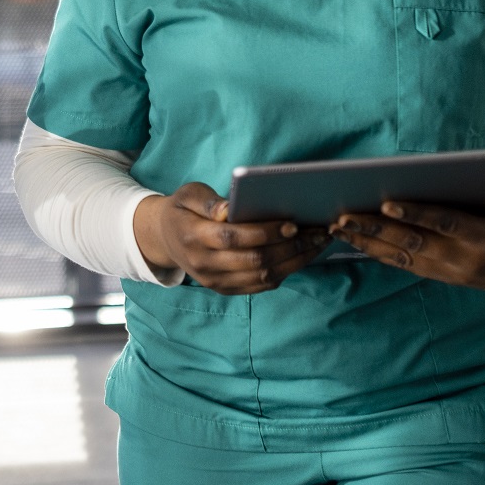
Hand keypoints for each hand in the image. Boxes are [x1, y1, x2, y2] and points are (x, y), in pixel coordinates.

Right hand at [134, 182, 332, 295]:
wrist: (166, 239)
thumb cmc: (183, 210)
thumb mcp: (188, 195)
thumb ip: (208, 201)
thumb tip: (230, 210)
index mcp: (192, 236)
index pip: (232, 238)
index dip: (264, 233)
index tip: (291, 223)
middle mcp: (203, 264)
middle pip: (253, 261)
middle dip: (289, 247)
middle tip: (316, 232)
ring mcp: (215, 281)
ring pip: (263, 277)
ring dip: (295, 261)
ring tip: (317, 244)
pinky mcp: (226, 289)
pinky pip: (261, 286)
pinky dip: (286, 272)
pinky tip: (302, 256)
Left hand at [331, 181, 484, 291]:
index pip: (446, 223)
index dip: (416, 214)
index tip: (386, 203)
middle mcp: (465, 260)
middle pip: (413, 243)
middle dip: (375, 228)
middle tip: (342, 215)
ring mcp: (453, 272)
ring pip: (403, 257)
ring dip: (368, 242)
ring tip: (336, 227)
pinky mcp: (444, 277)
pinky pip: (406, 265)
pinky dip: (378, 252)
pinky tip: (354, 240)